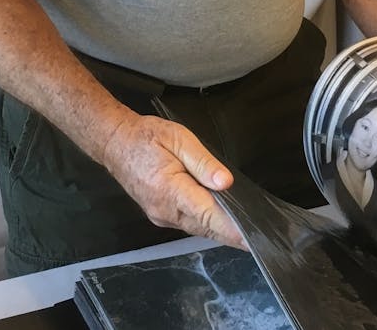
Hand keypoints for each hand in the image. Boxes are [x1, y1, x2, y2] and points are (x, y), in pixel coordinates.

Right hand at [99, 114, 246, 249]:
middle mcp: (166, 210)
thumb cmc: (147, 137)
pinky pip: (190, 223)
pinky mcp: (160, 216)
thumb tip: (226, 183)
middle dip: (233, 232)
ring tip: (248, 228)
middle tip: (261, 235)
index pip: (209, 216)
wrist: (115, 143)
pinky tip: (222, 218)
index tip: (253, 239)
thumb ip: (204, 163)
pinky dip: (207, 223)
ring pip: (199, 228)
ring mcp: (161, 216)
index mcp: (171, 190)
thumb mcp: (179, 139)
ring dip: (221, 229)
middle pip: (207, 227)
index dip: (233, 229)